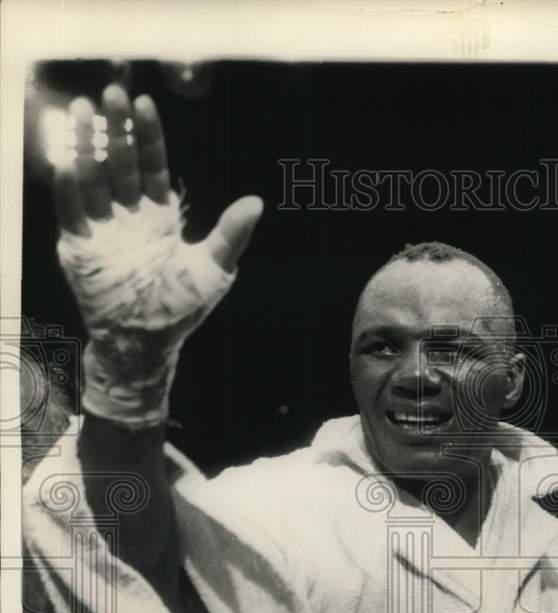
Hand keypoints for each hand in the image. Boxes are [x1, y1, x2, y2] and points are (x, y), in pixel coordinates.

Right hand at [54, 84, 262, 426]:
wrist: (147, 342)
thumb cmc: (182, 308)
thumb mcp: (213, 268)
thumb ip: (231, 234)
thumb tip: (257, 202)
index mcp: (159, 214)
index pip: (151, 164)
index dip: (147, 135)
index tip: (143, 104)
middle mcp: (128, 214)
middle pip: (119, 162)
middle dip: (115, 129)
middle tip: (110, 93)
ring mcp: (101, 228)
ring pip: (91, 178)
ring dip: (85, 146)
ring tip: (79, 111)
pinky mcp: (79, 247)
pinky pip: (72, 212)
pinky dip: (70, 188)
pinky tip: (68, 162)